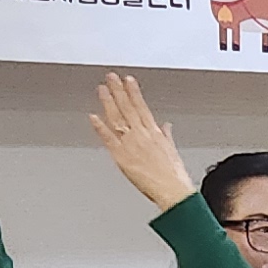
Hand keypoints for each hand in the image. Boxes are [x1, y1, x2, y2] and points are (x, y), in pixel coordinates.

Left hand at [87, 73, 192, 209]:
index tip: (127, 80)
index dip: (133, 91)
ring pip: (118, 118)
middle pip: (128, 107)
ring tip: (102, 89)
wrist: (173, 191)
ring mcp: (131, 144)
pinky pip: (109, 139)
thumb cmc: (174, 176)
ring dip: (109, 102)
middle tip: (111, 77)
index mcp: (154, 132)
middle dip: (119, 90)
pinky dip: (100, 127)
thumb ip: (166, 135)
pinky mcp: (122, 156)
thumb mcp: (172, 150)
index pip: (141, 106)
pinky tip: (93, 116)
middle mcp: (142, 134)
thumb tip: (166, 126)